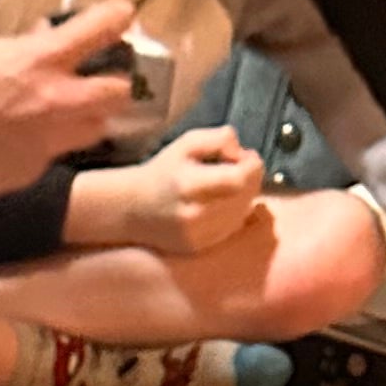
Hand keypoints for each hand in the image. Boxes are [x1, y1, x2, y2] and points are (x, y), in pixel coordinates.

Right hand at [0, 0, 138, 200]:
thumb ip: (24, 48)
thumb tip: (44, 38)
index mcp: (41, 60)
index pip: (101, 28)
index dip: (117, 18)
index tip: (122, 16)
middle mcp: (55, 101)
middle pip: (118, 92)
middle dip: (114, 85)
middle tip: (100, 82)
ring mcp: (47, 142)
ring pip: (94, 130)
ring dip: (88, 119)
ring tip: (65, 115)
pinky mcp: (30, 173)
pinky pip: (52, 156)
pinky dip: (42, 147)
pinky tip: (14, 143)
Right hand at [70, 126, 265, 257]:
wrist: (133, 209)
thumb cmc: (163, 172)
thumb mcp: (186, 143)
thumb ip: (219, 138)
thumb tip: (242, 152)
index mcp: (188, 186)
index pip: (239, 179)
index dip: (252, 165)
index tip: (248, 156)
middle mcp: (194, 215)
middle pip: (245, 196)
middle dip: (250, 178)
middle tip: (238, 167)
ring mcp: (197, 236)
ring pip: (242, 213)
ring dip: (243, 195)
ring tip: (226, 184)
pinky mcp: (199, 247)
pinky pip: (232, 228)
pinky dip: (234, 213)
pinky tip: (219, 202)